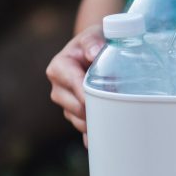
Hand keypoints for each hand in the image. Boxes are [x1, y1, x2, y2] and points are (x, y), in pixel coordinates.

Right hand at [45, 25, 104, 145]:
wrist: (95, 50)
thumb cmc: (95, 41)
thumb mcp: (93, 35)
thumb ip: (92, 42)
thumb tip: (94, 54)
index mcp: (59, 67)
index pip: (73, 84)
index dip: (87, 93)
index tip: (103, 98)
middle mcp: (59, 88)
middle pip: (75, 107)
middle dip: (94, 109)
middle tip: (117, 109)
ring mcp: (66, 104)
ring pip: (79, 120)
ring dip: (96, 121)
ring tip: (115, 118)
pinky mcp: (75, 114)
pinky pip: (83, 130)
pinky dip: (93, 136)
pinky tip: (103, 139)